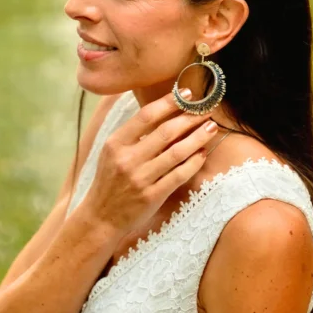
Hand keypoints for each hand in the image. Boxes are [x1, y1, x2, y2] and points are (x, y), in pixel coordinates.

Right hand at [85, 90, 218, 235]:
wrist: (101, 217)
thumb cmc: (109, 181)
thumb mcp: (111, 153)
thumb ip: (131, 133)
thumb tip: (159, 109)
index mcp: (115, 144)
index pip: (146, 116)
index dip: (169, 102)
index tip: (187, 94)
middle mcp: (127, 160)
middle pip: (165, 132)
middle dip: (190, 117)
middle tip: (207, 109)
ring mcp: (140, 179)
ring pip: (176, 152)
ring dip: (198, 137)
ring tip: (211, 127)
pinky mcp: (152, 196)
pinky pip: (179, 175)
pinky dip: (194, 162)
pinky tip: (203, 152)